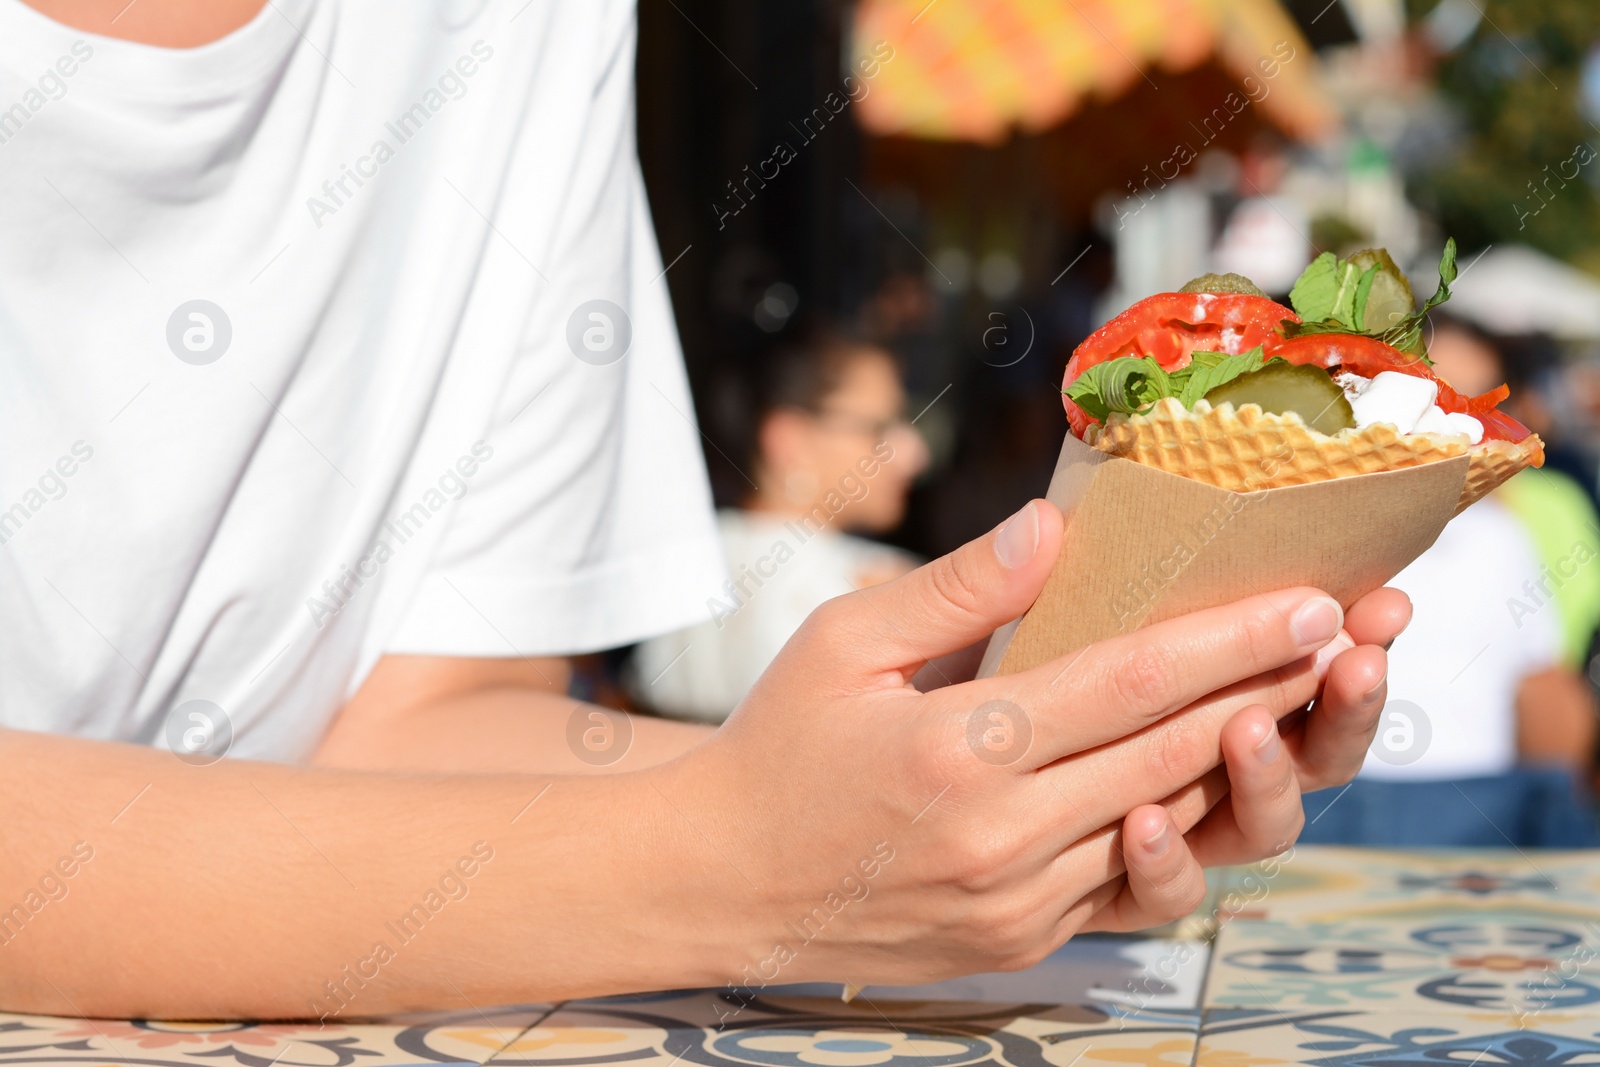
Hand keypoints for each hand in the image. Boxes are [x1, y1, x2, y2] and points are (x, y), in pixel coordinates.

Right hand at [657, 499, 1385, 986]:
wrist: (724, 882)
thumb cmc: (777, 747)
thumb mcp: (840, 643)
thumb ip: (953, 586)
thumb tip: (1051, 528)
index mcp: (957, 747)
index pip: (1126, 684)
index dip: (1230, 642)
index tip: (1310, 603)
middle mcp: (1000, 834)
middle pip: (1171, 754)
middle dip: (1268, 692)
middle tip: (1344, 641)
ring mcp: (1017, 900)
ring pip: (1166, 824)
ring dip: (1240, 763)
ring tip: (1294, 702)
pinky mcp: (1022, 940)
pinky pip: (1127, 882)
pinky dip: (1179, 827)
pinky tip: (1208, 779)